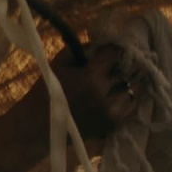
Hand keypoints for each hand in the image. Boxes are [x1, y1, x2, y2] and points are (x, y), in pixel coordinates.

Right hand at [0, 20, 152, 171]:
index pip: (114, 54)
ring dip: (130, 80)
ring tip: (128, 74)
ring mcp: (111, 113)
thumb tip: (102, 43)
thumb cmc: (46, 91)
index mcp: (90, 78)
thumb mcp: (60, 63)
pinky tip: (126, 90)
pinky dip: (131, 96)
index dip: (114, 48)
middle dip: (124, 63)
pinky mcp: (113, 126)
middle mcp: (104, 96)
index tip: (113, 47)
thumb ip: (82, 49)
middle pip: (126, 71)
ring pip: (133, 89)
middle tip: (123, 59)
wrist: (38, 127)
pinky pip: (132, 106)